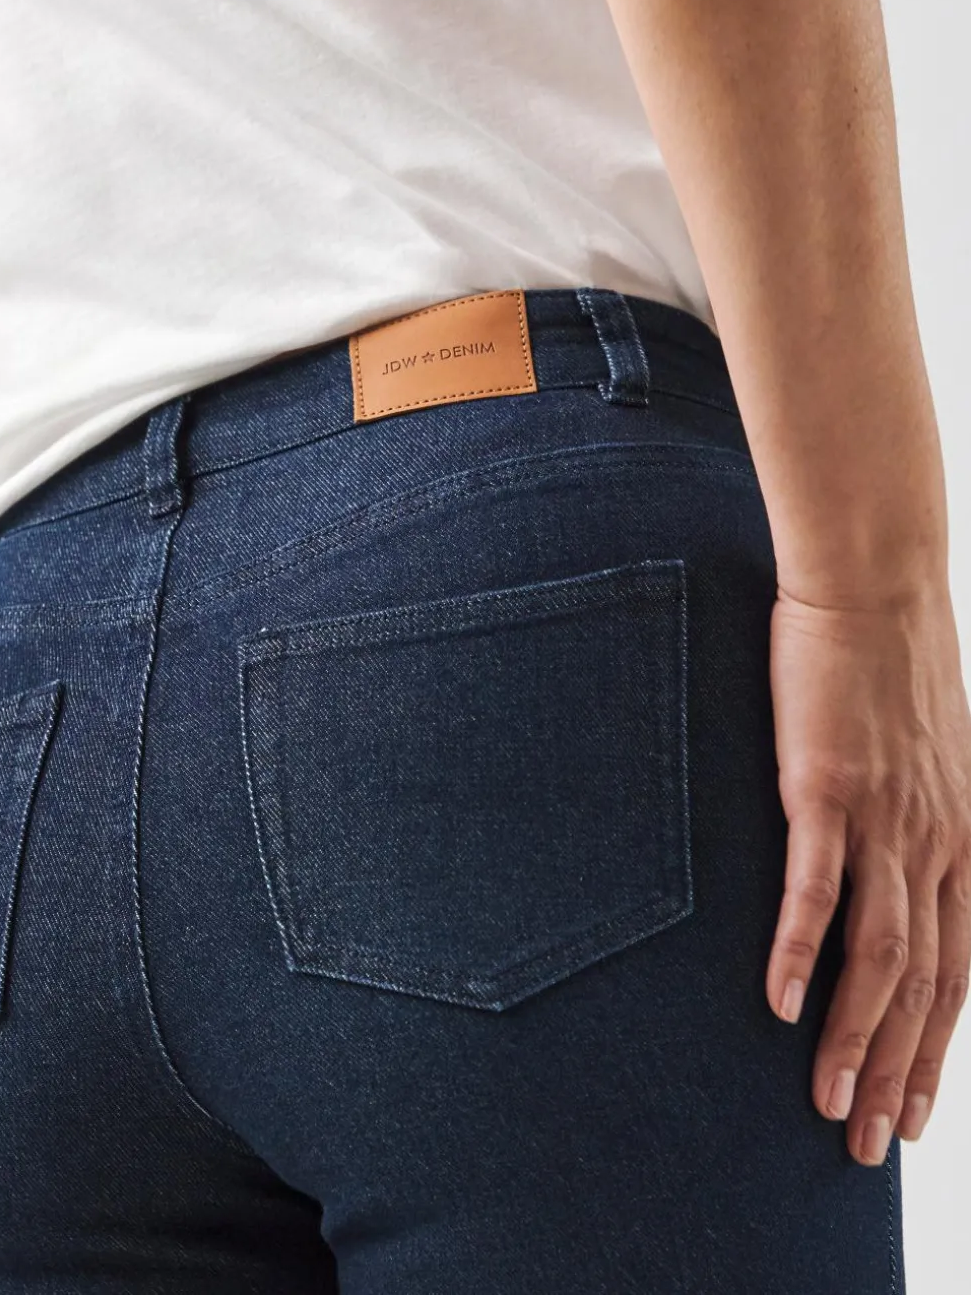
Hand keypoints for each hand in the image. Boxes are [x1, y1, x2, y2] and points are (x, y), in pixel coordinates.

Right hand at [765, 584, 970, 1165]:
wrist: (874, 587)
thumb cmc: (892, 668)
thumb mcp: (932, 760)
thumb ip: (921, 823)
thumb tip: (898, 870)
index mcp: (963, 843)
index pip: (959, 974)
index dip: (936, 1053)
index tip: (914, 1115)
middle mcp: (938, 846)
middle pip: (926, 986)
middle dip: (900, 1074)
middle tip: (871, 1146)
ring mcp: (885, 820)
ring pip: (880, 956)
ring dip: (854, 1039)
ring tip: (828, 1106)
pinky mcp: (828, 789)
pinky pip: (817, 888)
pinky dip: (801, 952)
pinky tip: (780, 1005)